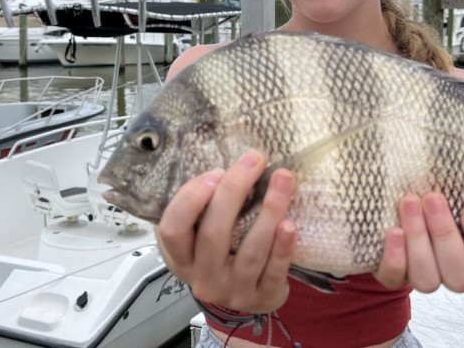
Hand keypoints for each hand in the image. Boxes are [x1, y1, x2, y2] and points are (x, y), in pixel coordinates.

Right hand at [157, 150, 296, 312]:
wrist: (241, 303)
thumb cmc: (221, 257)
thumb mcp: (200, 238)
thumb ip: (206, 209)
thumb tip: (233, 163)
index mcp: (181, 257)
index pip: (172, 229)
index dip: (191, 199)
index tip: (217, 171)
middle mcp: (204, 276)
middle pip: (214, 234)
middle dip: (234, 191)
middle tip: (254, 160)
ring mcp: (234, 289)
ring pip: (251, 250)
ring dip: (269, 211)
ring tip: (283, 179)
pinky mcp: (263, 297)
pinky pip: (274, 270)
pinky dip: (283, 247)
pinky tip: (291, 225)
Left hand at [374, 193, 463, 292]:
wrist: (398, 202)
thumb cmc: (434, 193)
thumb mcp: (455, 186)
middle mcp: (452, 272)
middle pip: (460, 277)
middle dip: (445, 235)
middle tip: (432, 197)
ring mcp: (423, 277)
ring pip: (427, 280)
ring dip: (418, 240)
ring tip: (409, 203)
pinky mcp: (392, 277)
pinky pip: (394, 279)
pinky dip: (395, 258)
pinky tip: (394, 231)